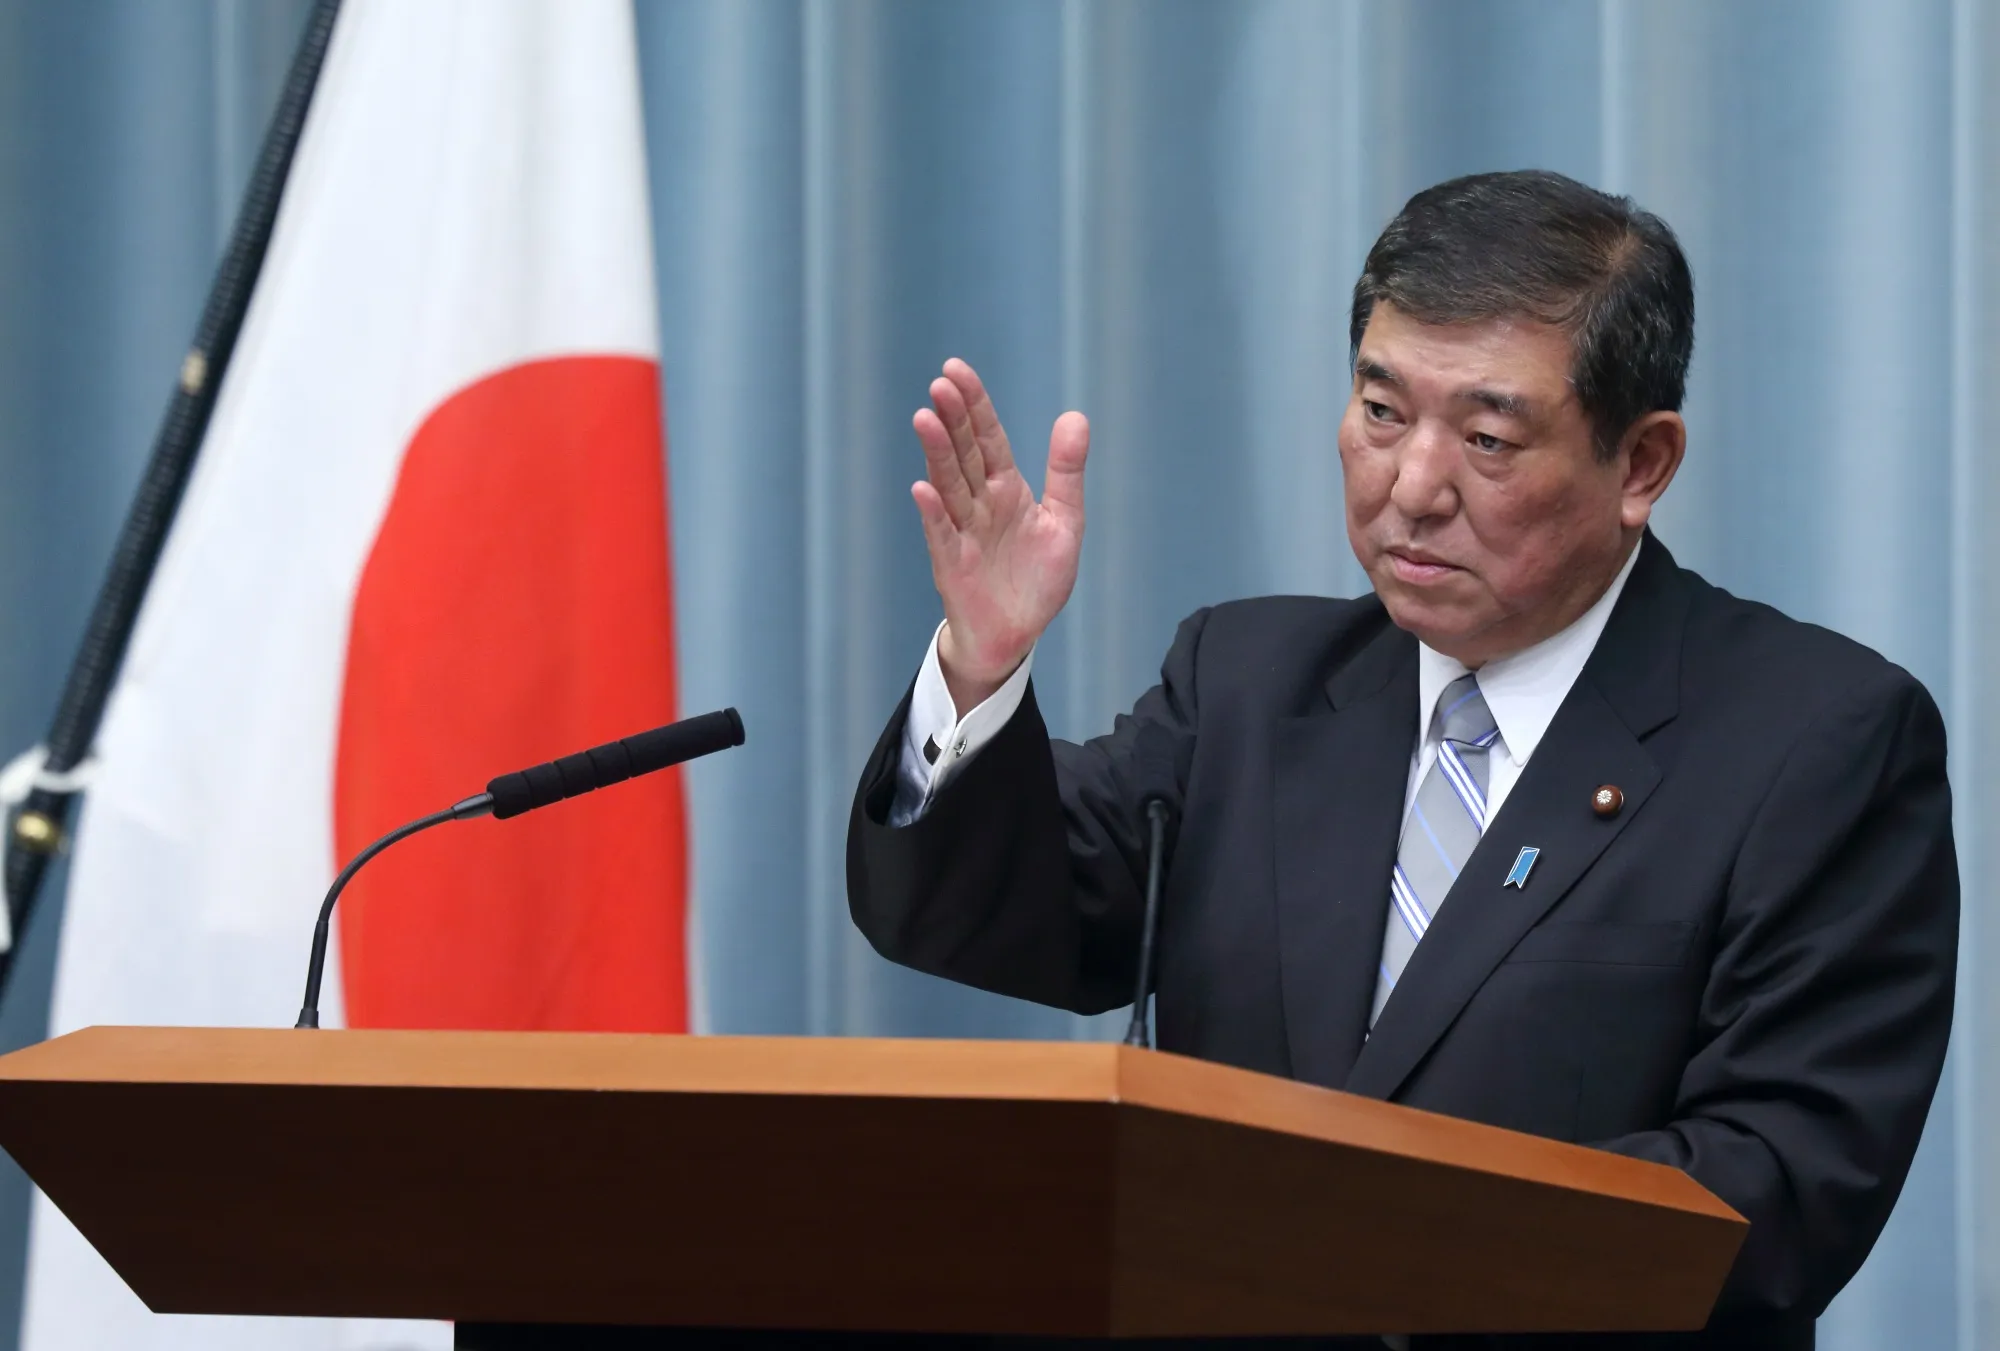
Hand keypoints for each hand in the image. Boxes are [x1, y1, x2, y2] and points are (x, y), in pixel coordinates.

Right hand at [911, 359, 1088, 715]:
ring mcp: (962, 531)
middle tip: (940, 384)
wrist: (1016, 633)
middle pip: (963, 453)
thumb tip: (1076, 416)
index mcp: (1006, 489)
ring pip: (948, 485)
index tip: (956, 369)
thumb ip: (1066, 471)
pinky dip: (933, 512)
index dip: (974, 404)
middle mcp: (980, 504)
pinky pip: (941, 534)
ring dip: (937, 453)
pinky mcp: (951, 564)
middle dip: (953, 419)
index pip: (988, 438)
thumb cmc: (1037, 578)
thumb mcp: (1064, 521)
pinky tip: (922, 487)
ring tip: (924, 418)